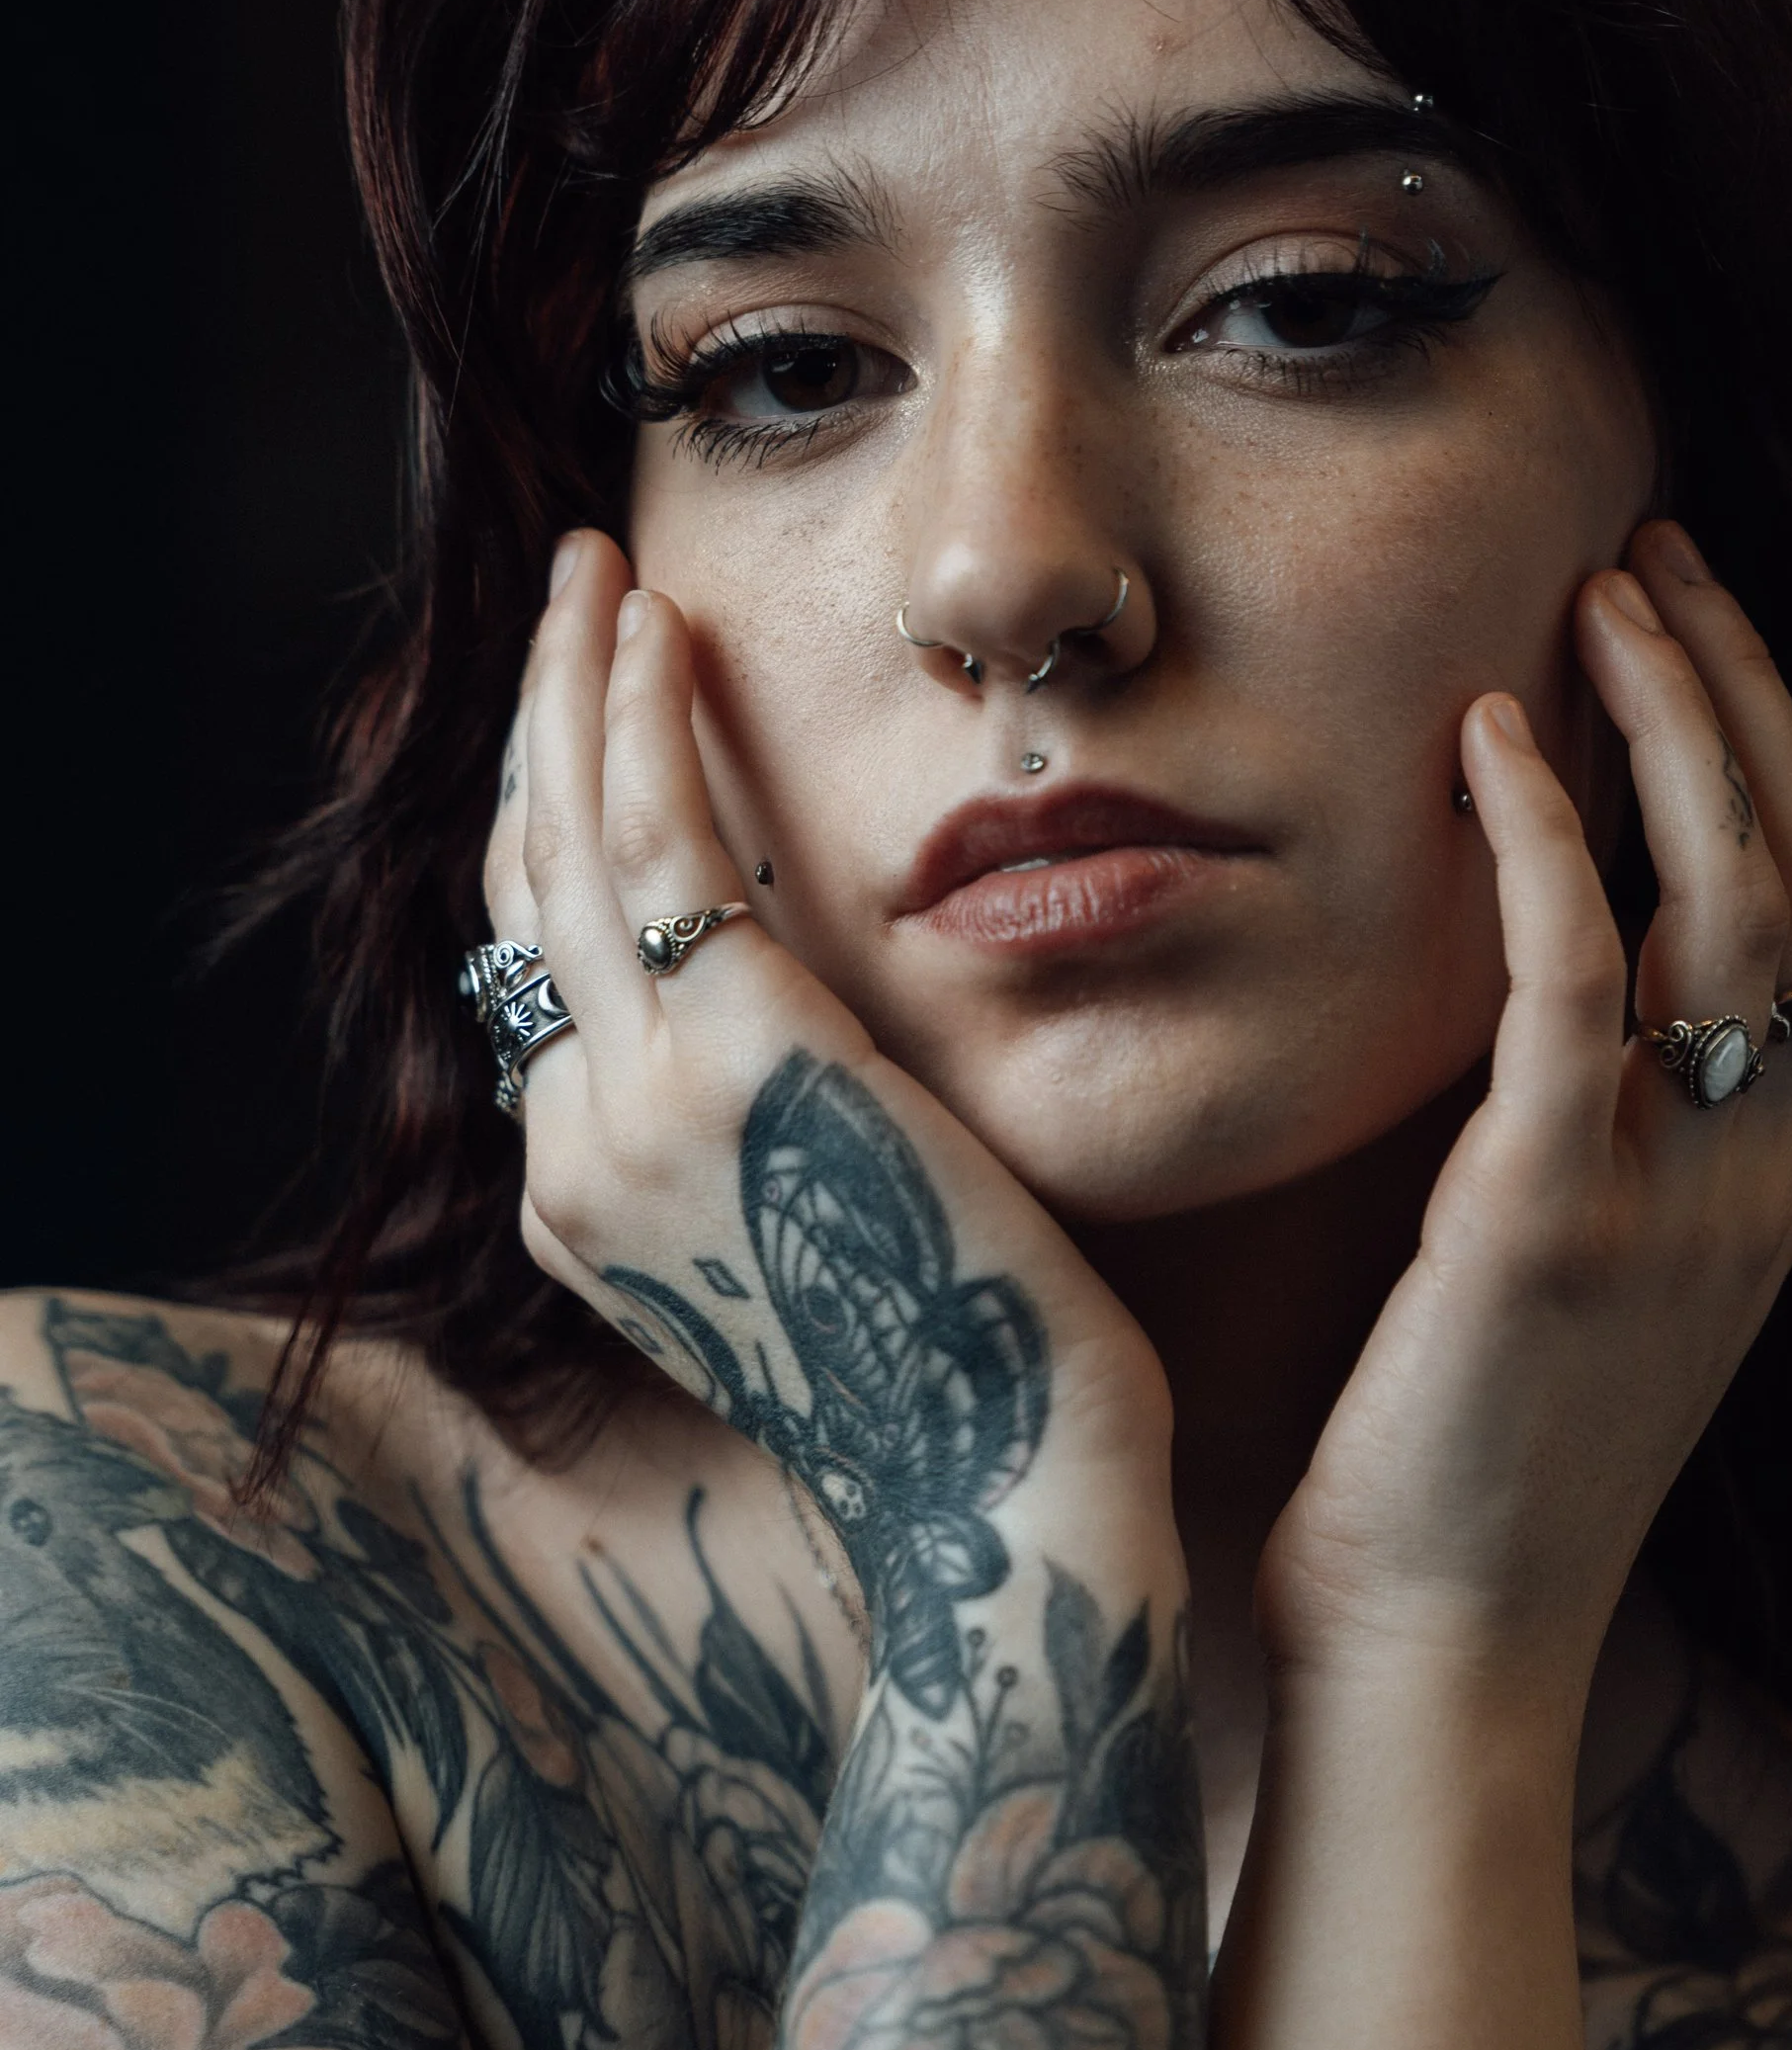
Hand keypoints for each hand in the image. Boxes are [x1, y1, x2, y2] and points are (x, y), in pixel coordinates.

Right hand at [484, 534, 1169, 1689]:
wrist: (1012, 1482)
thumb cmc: (957, 1372)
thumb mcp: (809, 1243)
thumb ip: (757, 1134)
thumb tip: (766, 1022)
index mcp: (585, 1200)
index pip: (540, 970)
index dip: (555, 823)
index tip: (596, 719)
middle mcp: (574, 1150)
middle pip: (523, 886)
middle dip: (537, 722)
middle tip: (574, 592)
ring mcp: (638, 1105)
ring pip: (568, 840)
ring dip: (576, 682)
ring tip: (600, 568)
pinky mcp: (742, 1054)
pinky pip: (660, 846)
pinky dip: (646, 722)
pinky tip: (665, 632)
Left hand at [1254, 518, 1791, 1713]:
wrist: (1443, 1658)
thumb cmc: (1463, 1473)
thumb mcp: (1576, 1288)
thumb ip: (1596, 1146)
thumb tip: (1532, 1010)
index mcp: (1772, 1185)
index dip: (1765, 757)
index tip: (1688, 633)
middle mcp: (1762, 1173)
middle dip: (1739, 695)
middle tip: (1657, 558)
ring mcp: (1680, 1194)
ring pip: (1729, 898)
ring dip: (1673, 721)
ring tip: (1604, 589)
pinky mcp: (1555, 1216)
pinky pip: (1579, 983)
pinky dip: (1549, 841)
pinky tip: (1486, 741)